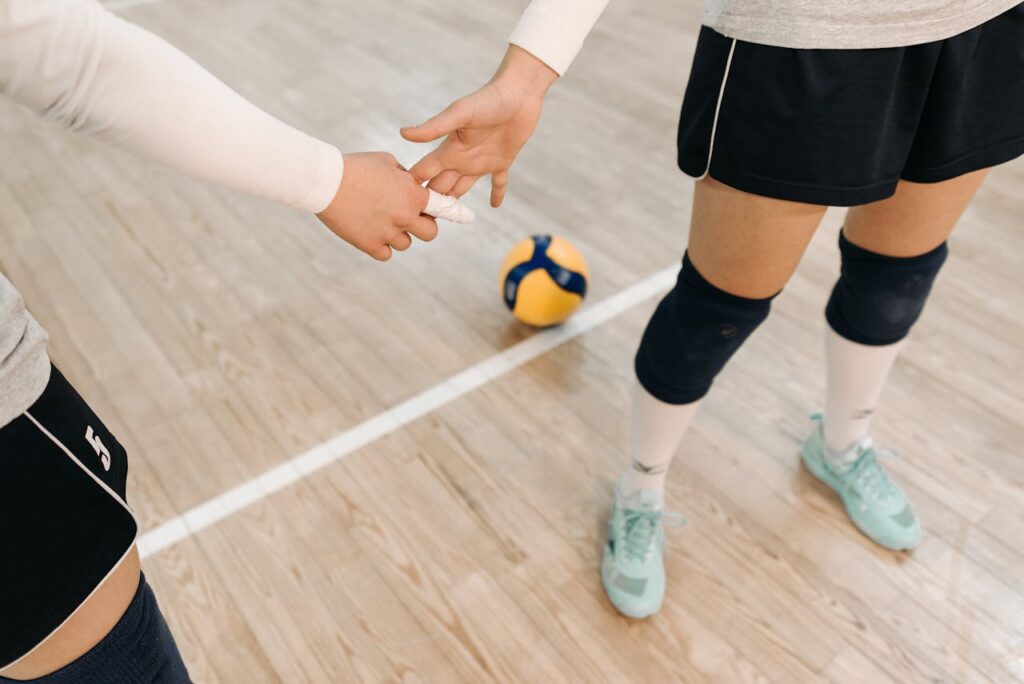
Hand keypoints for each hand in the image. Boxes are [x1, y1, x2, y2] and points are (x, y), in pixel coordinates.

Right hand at [316, 152, 436, 260]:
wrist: (326, 181)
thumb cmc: (356, 167)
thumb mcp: (387, 161)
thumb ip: (405, 176)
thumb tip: (412, 185)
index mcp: (413, 195)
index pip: (439, 208)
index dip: (432, 208)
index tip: (426, 209)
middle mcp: (405, 216)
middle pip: (430, 233)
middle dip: (422, 226)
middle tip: (407, 219)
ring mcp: (388, 233)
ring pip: (405, 244)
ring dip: (397, 235)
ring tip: (379, 220)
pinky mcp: (369, 245)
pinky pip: (385, 254)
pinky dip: (380, 246)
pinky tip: (370, 231)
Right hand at [401, 45, 557, 207]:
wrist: (519, 92)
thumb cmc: (488, 99)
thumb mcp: (459, 114)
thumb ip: (433, 127)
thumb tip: (403, 134)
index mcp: (450, 149)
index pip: (425, 172)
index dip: (414, 188)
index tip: (401, 207)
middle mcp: (462, 158)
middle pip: (442, 185)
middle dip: (432, 202)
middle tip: (421, 223)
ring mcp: (482, 161)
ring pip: (463, 187)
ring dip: (456, 202)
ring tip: (447, 218)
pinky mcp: (503, 161)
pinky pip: (499, 182)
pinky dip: (497, 193)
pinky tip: (495, 206)